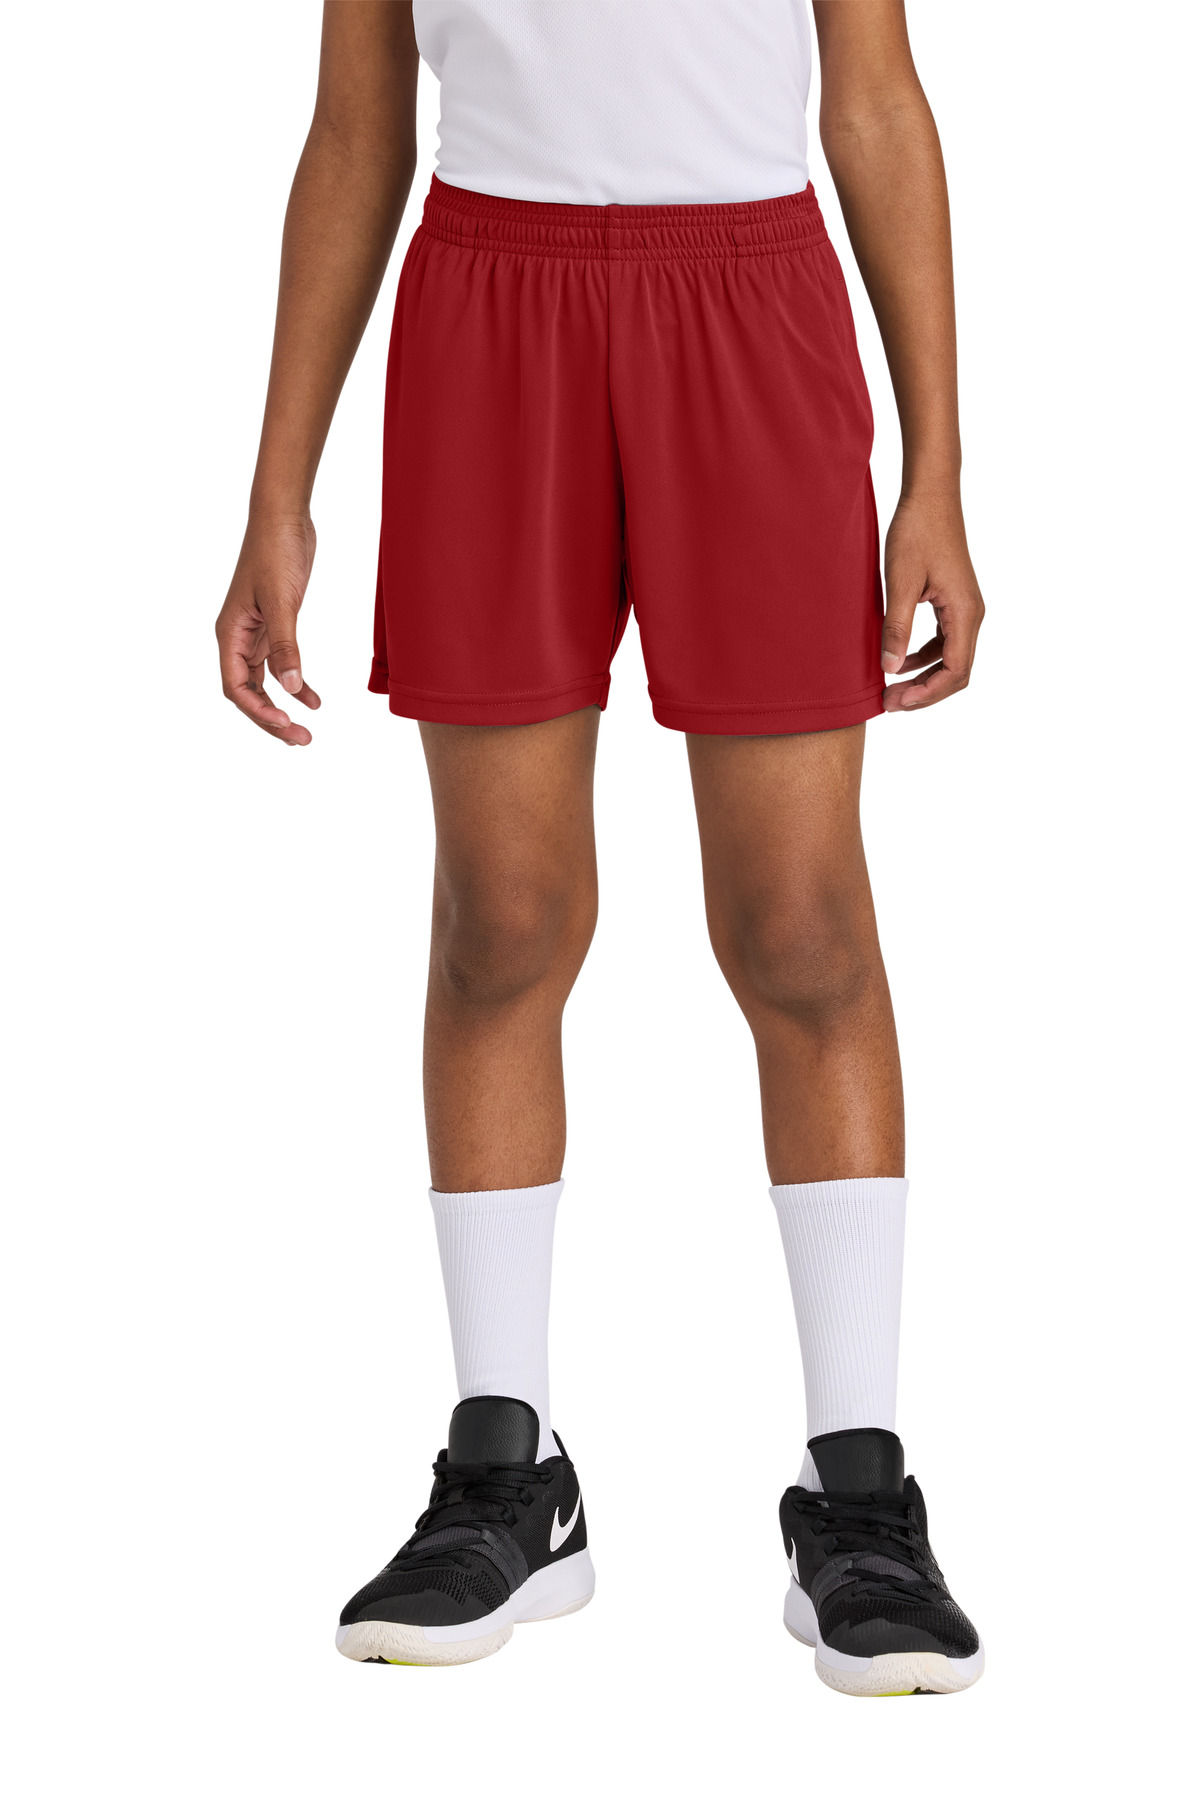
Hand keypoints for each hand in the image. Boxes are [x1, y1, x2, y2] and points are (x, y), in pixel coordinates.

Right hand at [216, 513, 320, 744]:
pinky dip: (296, 684)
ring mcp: (255, 633)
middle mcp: (237, 637)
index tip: (286, 724)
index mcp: (230, 633)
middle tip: (302, 740)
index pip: (236, 687)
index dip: (258, 711)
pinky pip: (280, 664)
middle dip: (271, 720)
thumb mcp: (282, 601)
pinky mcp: (274, 625)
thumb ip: (285, 646)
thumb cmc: (276, 552)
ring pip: (264, 683)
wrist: (284, 517)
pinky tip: (314, 700)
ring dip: (282, 707)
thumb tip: (289, 689)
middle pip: (248, 692)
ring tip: (307, 732)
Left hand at [880, 493, 983, 710]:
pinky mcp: (955, 602)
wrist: (930, 496)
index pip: (955, 671)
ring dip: (924, 678)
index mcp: (964, 612)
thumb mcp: (900, 581)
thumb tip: (890, 669)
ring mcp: (966, 608)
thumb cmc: (916, 532)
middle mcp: (972, 613)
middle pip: (957, 671)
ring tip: (892, 689)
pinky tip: (899, 661)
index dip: (927, 694)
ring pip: (952, 659)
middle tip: (890, 703)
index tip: (897, 701)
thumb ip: (896, 627)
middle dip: (925, 692)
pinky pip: (945, 642)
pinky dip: (924, 658)